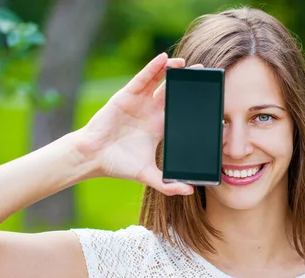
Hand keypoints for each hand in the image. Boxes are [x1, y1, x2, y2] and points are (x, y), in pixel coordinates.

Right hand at [76, 53, 193, 195]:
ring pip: (160, 82)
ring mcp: (140, 102)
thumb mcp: (148, 175)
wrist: (93, 158)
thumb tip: (189, 191)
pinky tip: (164, 59)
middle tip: (204, 74)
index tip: (210, 100)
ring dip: (173, 71)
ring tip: (187, 64)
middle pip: (173, 93)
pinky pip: (143, 78)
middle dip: (187, 84)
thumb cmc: (119, 165)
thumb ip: (168, 184)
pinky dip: (153, 67)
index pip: (181, 112)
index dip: (194, 105)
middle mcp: (151, 112)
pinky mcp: (127, 95)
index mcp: (158, 127)